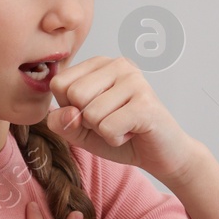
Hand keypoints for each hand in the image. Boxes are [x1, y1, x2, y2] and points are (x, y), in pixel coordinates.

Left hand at [45, 54, 200, 184]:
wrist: (160, 154)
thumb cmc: (120, 135)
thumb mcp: (79, 130)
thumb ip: (60, 121)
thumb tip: (68, 113)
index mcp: (99, 64)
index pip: (59, 83)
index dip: (70, 108)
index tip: (95, 112)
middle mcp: (118, 64)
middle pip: (74, 95)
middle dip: (87, 120)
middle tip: (112, 119)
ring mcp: (134, 80)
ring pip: (90, 113)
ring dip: (104, 131)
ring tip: (124, 125)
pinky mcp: (145, 102)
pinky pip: (108, 128)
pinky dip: (116, 139)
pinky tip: (133, 131)